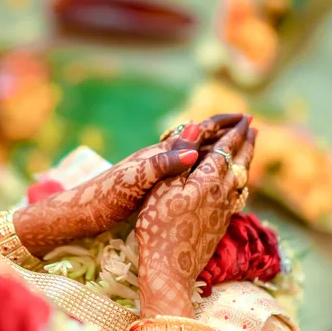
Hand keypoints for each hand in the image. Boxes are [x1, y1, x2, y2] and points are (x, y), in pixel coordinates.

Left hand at [13, 114, 242, 255]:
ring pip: (193, 156)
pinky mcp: (153, 186)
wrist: (82, 212)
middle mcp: (160, 158)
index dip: (221, 123)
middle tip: (249, 131)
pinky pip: (187, 172)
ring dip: (215, 150)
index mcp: (159, 152)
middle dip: (223, 134)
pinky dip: (203, 169)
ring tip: (235, 151)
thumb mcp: (135, 180)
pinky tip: (206, 178)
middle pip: (198, 140)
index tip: (245, 118)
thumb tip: (194, 149)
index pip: (197, 131)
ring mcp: (156, 172)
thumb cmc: (107, 196)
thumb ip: (163, 164)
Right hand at [136, 116, 256, 317]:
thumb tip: (196, 125)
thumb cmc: (159, 226)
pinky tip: (238, 185)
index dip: (235, 132)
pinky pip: (237, 196)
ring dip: (247, 161)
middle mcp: (222, 193)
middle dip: (247, 143)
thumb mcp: (164, 187)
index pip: (226, 149)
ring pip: (242, 180)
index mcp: (208, 180)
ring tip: (249, 151)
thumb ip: (182, 156)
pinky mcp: (221, 224)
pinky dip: (241, 182)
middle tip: (254, 128)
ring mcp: (224, 210)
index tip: (246, 118)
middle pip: (240, 163)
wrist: (170, 268)